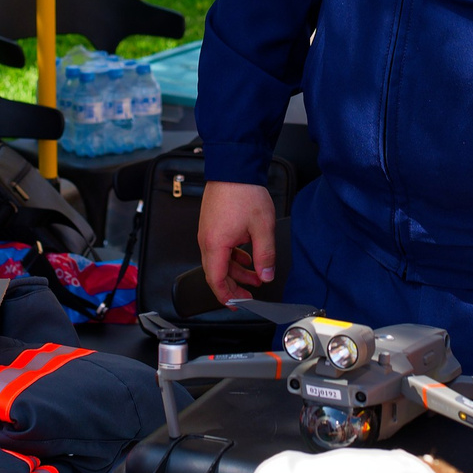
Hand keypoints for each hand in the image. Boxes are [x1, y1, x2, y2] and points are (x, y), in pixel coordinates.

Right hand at [197, 181, 276, 306]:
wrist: (233, 167)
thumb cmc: (244, 193)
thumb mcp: (262, 228)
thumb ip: (265, 256)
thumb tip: (265, 275)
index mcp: (215, 244)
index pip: (216, 280)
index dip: (226, 296)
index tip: (237, 304)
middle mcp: (206, 240)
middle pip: (216, 273)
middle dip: (233, 286)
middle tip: (249, 295)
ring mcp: (207, 232)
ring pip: (219, 261)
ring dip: (236, 270)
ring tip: (255, 275)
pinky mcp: (212, 225)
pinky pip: (219, 249)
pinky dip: (232, 257)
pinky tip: (247, 256)